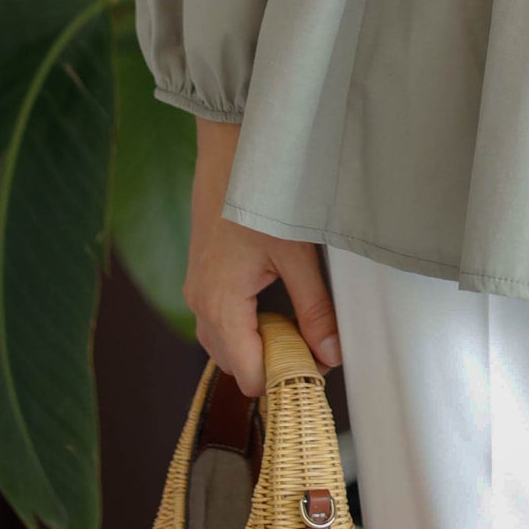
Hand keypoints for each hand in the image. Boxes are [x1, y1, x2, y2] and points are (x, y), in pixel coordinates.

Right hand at [185, 118, 341, 396]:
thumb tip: (332, 355)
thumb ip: (315, 309)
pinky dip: (244, 326)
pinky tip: (274, 308)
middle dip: (270, 365)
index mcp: (221, 305)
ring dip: (256, 345)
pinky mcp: (200, 275)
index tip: (315, 371)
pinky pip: (217, 319)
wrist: (231, 150)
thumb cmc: (262, 196)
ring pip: (223, 342)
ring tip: (296, 329)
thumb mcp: (297, 255)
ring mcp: (196, 289)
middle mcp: (200, 303)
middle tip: (312, 351)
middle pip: (233, 363)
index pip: (248, 373)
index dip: (282, 378)